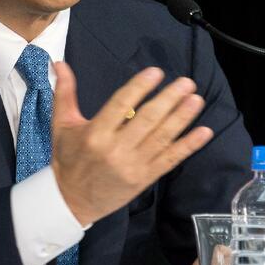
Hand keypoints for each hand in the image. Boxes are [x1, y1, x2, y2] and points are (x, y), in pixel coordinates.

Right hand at [50, 62, 213, 225]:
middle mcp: (115, 150)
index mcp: (95, 134)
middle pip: (147, 119)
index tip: (156, 72)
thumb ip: (64, 93)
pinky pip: (170, 160)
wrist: (71, 201)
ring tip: (196, 99)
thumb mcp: (61, 126)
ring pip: (162, 138)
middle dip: (169, 99)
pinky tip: (204, 132)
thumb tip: (60, 63)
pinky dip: (189, 146)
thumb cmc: (68, 159)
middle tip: (186, 82)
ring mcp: (133, 165)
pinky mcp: (145, 178)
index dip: (139, 87)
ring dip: (182, 118)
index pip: (120, 105)